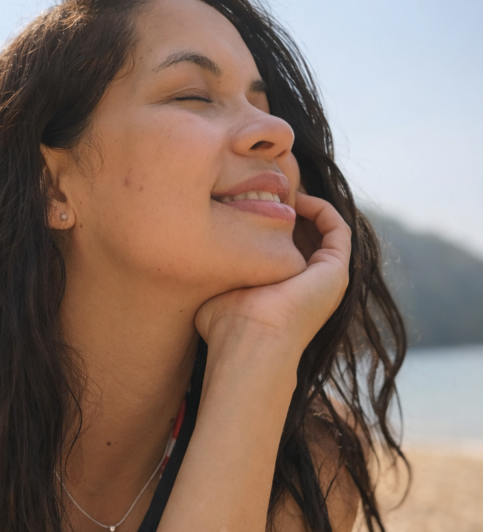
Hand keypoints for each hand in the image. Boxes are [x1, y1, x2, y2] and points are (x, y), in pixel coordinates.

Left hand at [195, 193, 350, 352]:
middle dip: (288, 210)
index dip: (270, 222)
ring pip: (324, 230)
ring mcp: (327, 278)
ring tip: (281, 190)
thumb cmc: (227, 324)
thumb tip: (195, 255)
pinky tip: (296, 198)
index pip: (285, 248)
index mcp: (285, 291)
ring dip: (306, 205)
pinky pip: (337, 228)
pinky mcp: (337, 269)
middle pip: (306, 235)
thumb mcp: (220, 289)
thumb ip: (219, 271)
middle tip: (266, 190)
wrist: (251, 341)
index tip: (249, 202)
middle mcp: (309, 285)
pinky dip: (320, 208)